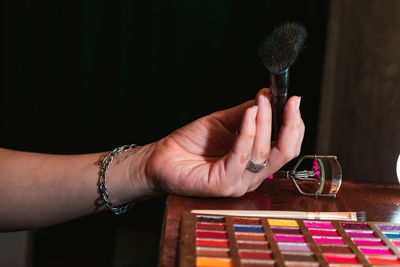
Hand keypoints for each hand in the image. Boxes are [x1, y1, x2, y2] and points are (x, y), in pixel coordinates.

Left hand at [144, 88, 303, 196]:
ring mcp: (239, 182)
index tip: (294, 100)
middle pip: (283, 152)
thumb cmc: (191, 143)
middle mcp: (251, 175)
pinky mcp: (223, 184)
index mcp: (255, 161)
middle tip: (289, 100)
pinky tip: (249, 114)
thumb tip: (268, 96)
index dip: (294, 124)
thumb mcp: (224, 122)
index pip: (286, 146)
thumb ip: (247, 113)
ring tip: (261, 101)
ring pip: (263, 152)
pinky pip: (242, 157)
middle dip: (290, 124)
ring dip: (264, 122)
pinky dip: (247, 133)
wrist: (163, 156)